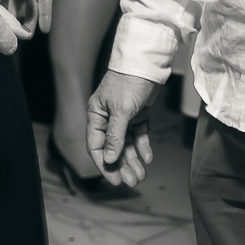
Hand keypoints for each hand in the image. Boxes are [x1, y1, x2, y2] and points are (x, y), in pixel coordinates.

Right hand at [86, 70, 157, 186]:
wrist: (148, 62)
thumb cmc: (129, 81)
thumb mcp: (122, 111)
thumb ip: (115, 136)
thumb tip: (109, 159)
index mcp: (96, 115)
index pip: (96, 145)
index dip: (104, 164)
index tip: (114, 180)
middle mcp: (107, 118)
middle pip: (112, 148)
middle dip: (122, 166)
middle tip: (132, 182)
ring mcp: (123, 116)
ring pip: (126, 143)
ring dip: (133, 159)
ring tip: (141, 176)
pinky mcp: (137, 113)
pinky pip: (138, 134)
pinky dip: (142, 146)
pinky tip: (147, 158)